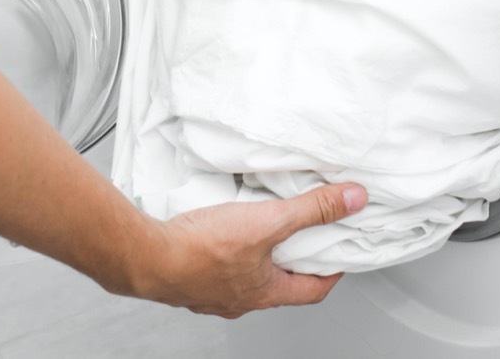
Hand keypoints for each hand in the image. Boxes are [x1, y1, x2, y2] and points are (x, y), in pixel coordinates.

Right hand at [131, 183, 367, 317]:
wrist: (147, 254)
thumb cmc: (201, 249)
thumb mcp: (269, 222)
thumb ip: (312, 210)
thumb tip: (351, 200)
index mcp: (265, 291)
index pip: (312, 291)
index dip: (330, 273)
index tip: (337, 257)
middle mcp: (240, 299)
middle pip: (278, 284)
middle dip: (291, 261)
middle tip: (300, 237)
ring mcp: (212, 293)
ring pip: (244, 276)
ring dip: (255, 255)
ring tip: (257, 228)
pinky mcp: (188, 278)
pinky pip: (214, 267)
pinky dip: (224, 251)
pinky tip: (217, 231)